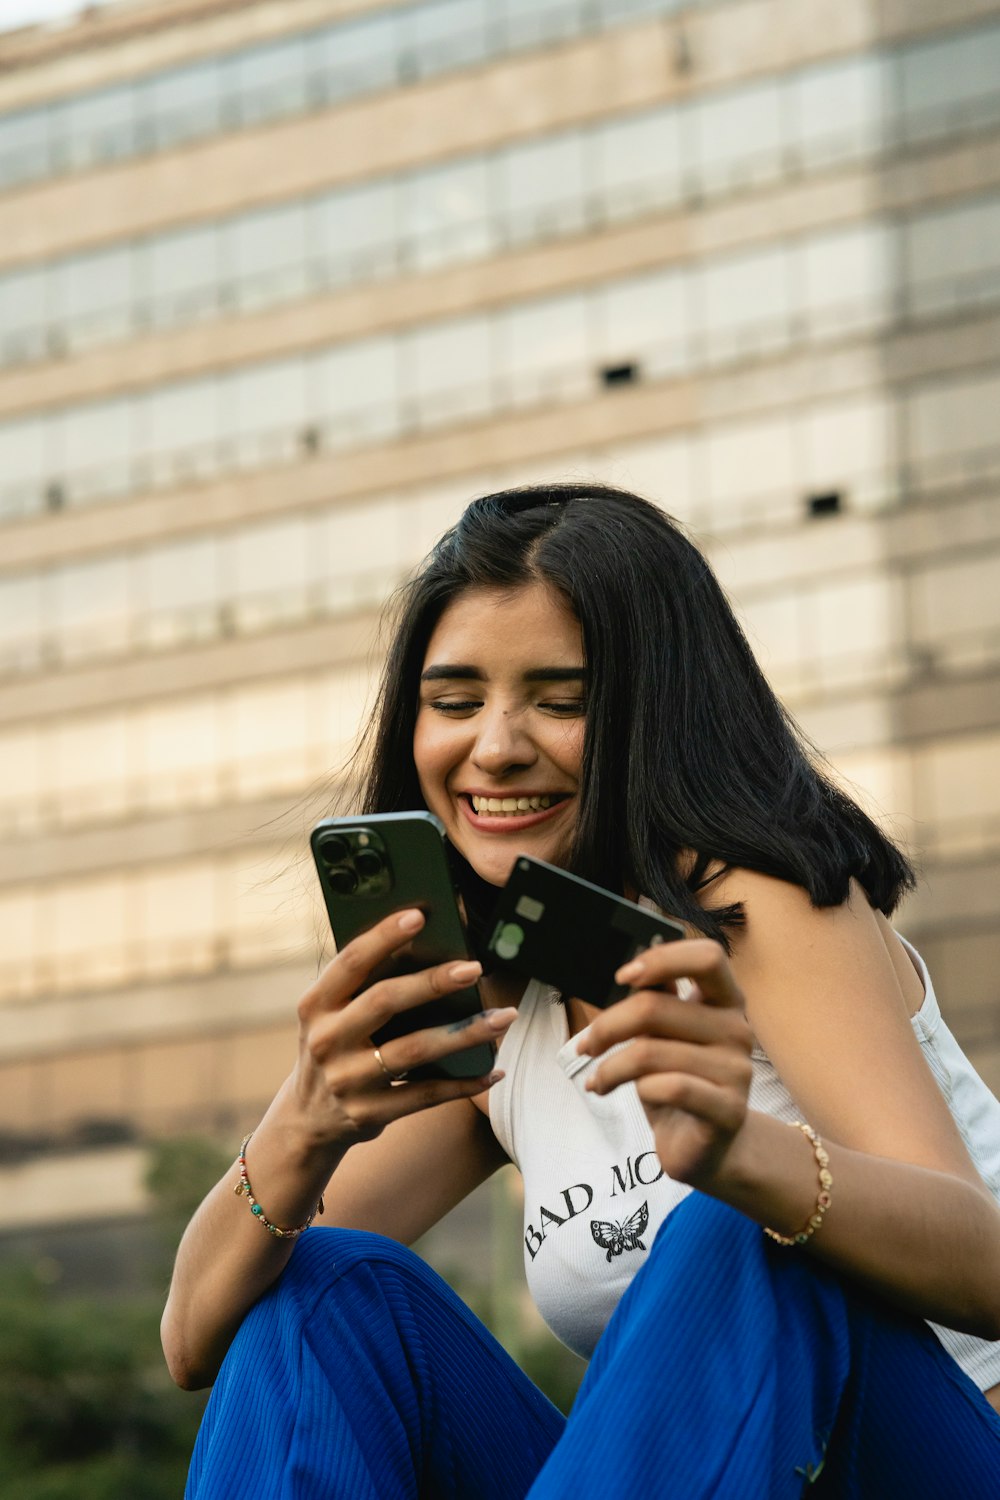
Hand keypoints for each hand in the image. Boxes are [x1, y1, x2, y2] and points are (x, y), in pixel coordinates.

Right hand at [294, 909, 513, 1144]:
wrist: (308, 1120)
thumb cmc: (334, 1047)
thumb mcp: (330, 1015)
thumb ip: (362, 986)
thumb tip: (424, 946)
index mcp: (316, 1004)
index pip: (351, 962)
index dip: (383, 936)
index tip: (419, 916)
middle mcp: (327, 1040)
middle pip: (385, 1001)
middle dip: (434, 982)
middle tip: (474, 968)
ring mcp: (347, 1080)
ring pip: (414, 1050)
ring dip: (464, 1033)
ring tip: (503, 1017)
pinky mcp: (369, 1113)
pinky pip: (425, 1096)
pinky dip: (464, 1083)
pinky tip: (494, 1070)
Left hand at [576, 939, 752, 1191]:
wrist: (704, 1146)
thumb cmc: (677, 1080)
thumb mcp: (663, 1036)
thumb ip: (657, 999)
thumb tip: (636, 969)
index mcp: (726, 1001)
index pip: (708, 957)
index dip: (663, 958)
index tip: (623, 977)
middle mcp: (738, 1030)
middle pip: (656, 1007)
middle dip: (608, 1026)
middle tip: (587, 1045)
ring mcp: (738, 1071)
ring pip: (651, 1052)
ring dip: (610, 1067)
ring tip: (599, 1080)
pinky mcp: (729, 1110)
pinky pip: (667, 1087)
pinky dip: (633, 1089)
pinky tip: (617, 1095)